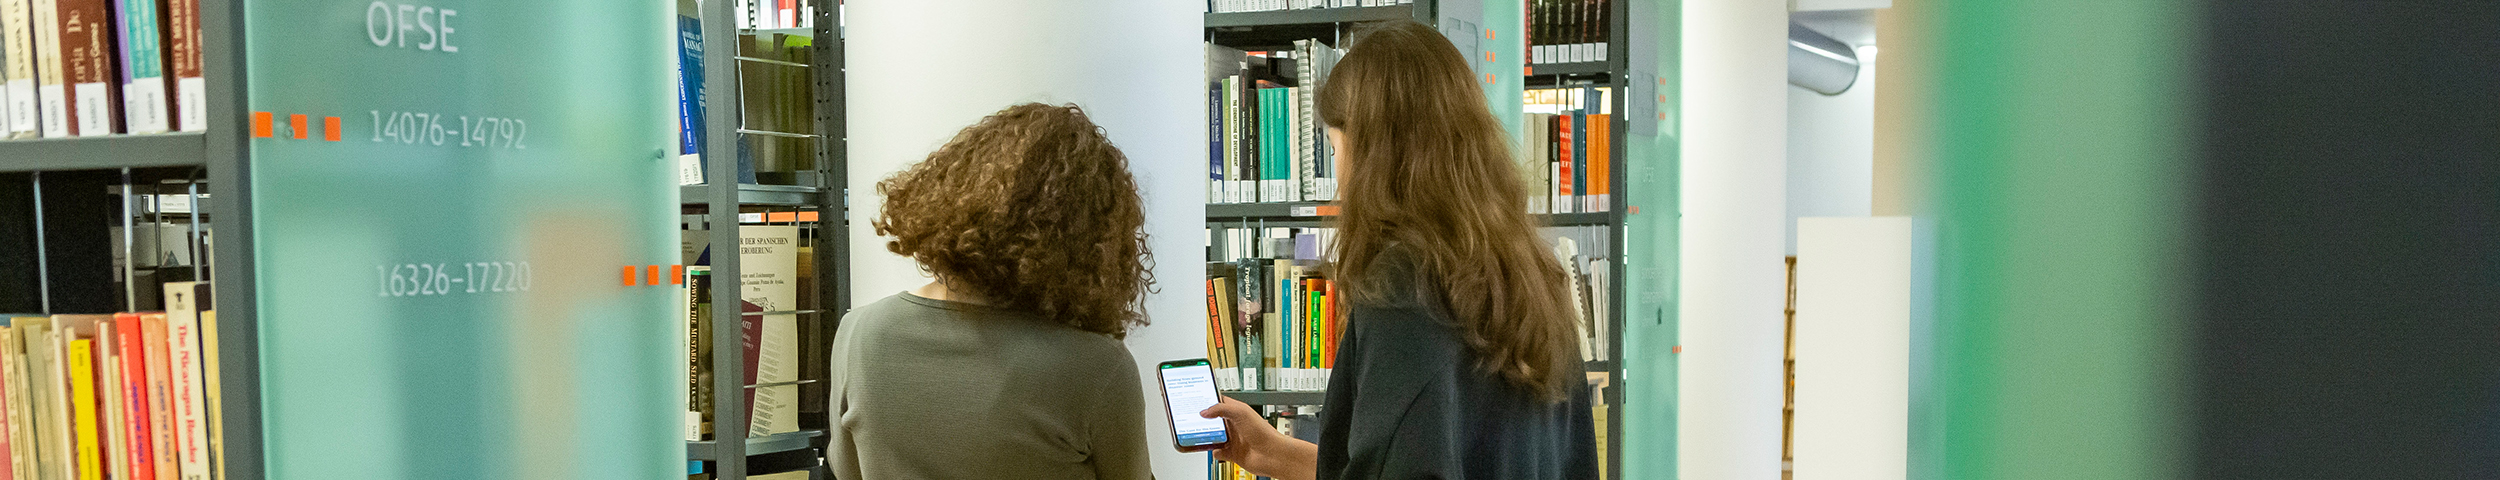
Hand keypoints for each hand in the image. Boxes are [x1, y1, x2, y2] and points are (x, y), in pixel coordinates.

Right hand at [1201, 396, 1316, 479]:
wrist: (1272, 455)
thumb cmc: (1263, 432)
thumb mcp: (1240, 412)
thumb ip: (1220, 409)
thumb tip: (1205, 411)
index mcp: (1237, 411)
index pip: (1219, 402)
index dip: (1208, 401)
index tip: (1196, 400)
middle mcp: (1234, 425)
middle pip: (1213, 421)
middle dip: (1203, 420)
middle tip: (1192, 419)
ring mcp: (1233, 439)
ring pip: (1213, 436)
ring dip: (1206, 437)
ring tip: (1198, 434)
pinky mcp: (1232, 453)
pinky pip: (1217, 452)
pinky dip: (1214, 451)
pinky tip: (1216, 449)